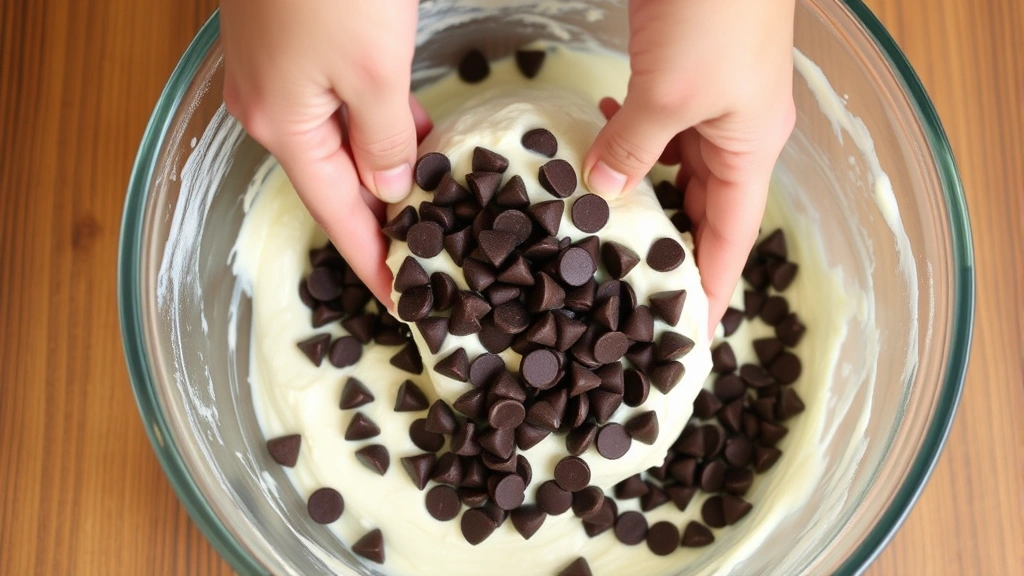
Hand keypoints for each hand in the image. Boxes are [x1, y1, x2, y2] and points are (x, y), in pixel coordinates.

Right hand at [220, 0, 428, 306]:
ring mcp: (273, 73)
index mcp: (282, 127)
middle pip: (333, 181)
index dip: (371, 260)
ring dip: (382, 169)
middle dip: (382, 217)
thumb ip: (387, 141)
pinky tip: (409, 129)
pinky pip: (333, 104)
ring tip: (431, 200)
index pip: (336, 215)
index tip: (401, 300)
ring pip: (336, 141)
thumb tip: (392, 186)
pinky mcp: (289, 43)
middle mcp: (267, 106)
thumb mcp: (375, 74)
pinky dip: (371, 124)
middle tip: (427, 252)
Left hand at [584, 0, 795, 334]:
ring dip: (639, 189)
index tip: (690, 332)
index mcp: (750, 148)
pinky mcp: (686, 70)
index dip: (714, 287)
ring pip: (673, 164)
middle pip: (702, 207)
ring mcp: (711, 100)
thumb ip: (632, 149)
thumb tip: (601, 193)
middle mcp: (736, 132)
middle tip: (629, 286)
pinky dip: (628, 137)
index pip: (731, 238)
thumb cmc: (714, 12)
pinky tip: (598, 137)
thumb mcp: (668, 95)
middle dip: (668, 243)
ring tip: (600, 225)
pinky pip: (656, 123)